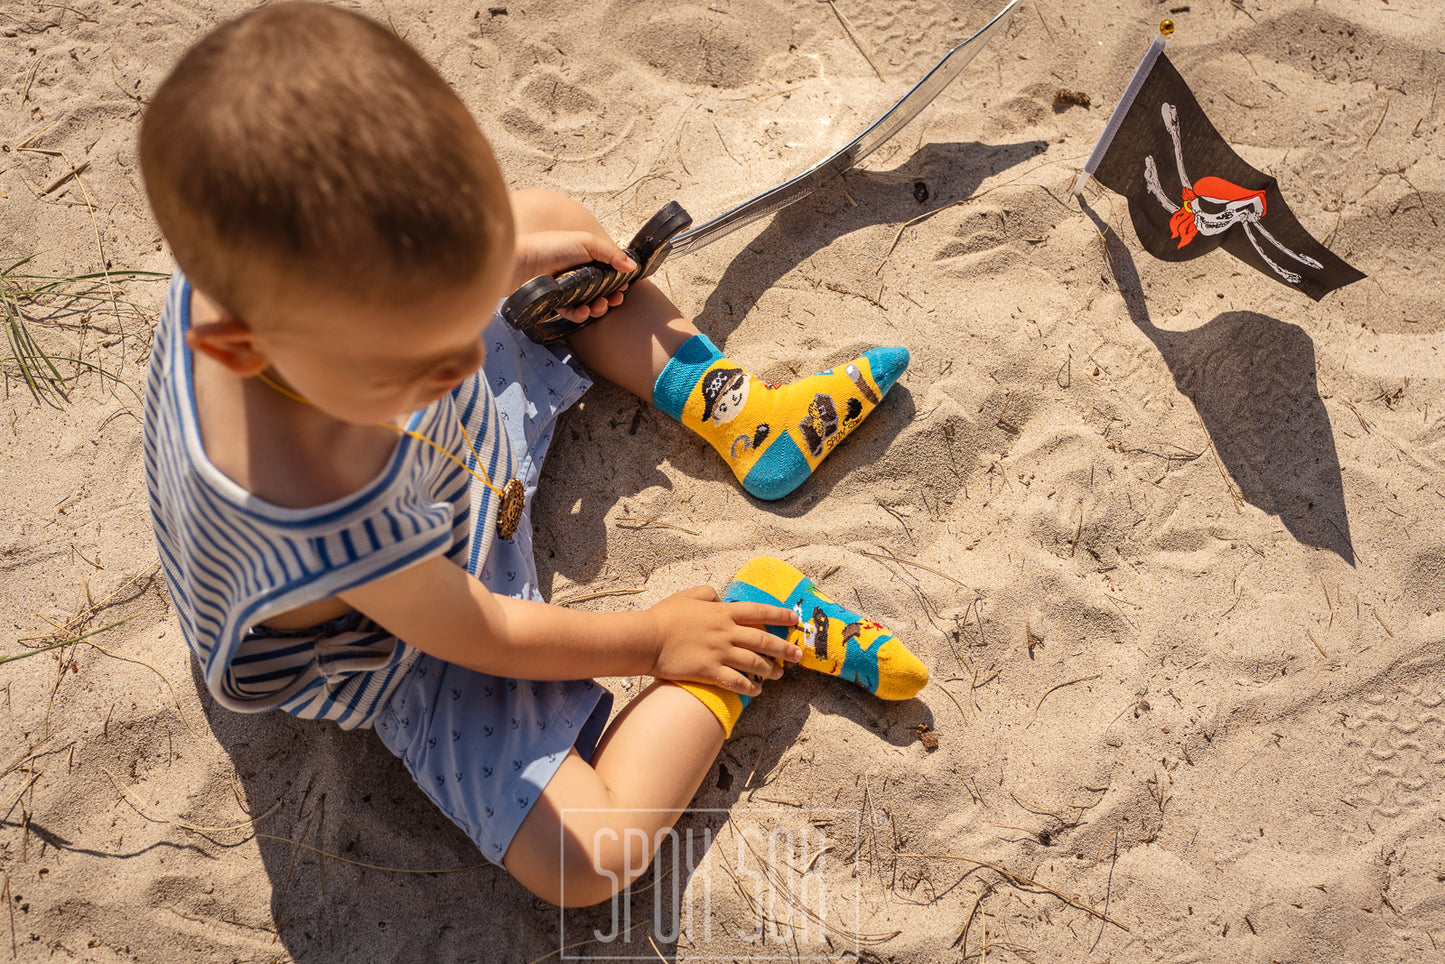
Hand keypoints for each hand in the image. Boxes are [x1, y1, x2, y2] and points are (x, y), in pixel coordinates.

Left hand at [513, 229, 637, 323]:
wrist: (521, 262)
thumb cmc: (550, 247)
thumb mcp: (586, 242)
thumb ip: (611, 253)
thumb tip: (633, 266)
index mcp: (585, 258)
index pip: (608, 273)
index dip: (618, 282)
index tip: (623, 287)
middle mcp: (577, 274)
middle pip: (601, 291)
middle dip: (611, 297)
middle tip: (614, 299)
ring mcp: (566, 290)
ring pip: (589, 304)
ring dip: (598, 308)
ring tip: (598, 306)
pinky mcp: (555, 303)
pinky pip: (572, 313)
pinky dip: (579, 315)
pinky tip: (582, 311)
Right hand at [646, 586, 799, 695]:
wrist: (648, 638)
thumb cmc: (665, 616)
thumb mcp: (688, 595)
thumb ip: (708, 593)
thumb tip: (720, 597)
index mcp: (722, 612)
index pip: (758, 612)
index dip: (779, 615)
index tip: (794, 619)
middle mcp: (726, 632)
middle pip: (763, 640)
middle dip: (783, 648)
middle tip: (797, 654)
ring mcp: (719, 653)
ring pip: (754, 662)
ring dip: (770, 669)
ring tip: (780, 674)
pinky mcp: (710, 671)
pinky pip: (736, 681)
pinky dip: (749, 687)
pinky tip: (757, 691)